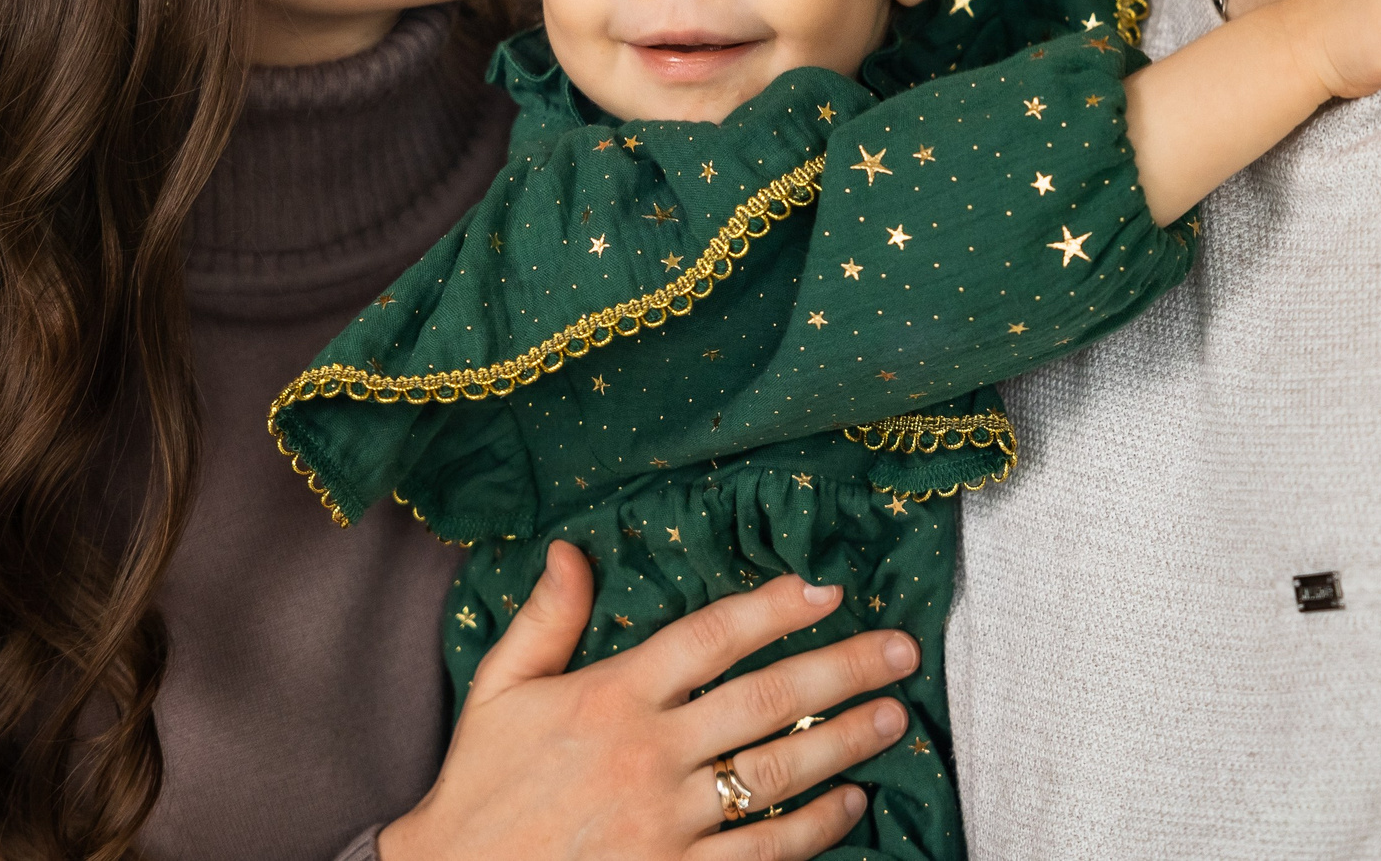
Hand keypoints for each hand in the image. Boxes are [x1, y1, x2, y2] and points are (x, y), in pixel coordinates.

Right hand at [380, 541, 914, 860]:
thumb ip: (545, 618)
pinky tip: (850, 803)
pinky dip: (816, 827)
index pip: (710, 637)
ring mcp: (667, 821)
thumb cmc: (481, 784)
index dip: (772, 609)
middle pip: (766, 700)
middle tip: (899, 650)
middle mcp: (648, 753)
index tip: (824, 591)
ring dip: (845, 742)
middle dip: (843, 669)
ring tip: (892, 717)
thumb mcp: (499, 688)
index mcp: (611, 695)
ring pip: (778, 774)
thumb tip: (572, 549)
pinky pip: (764, 851)